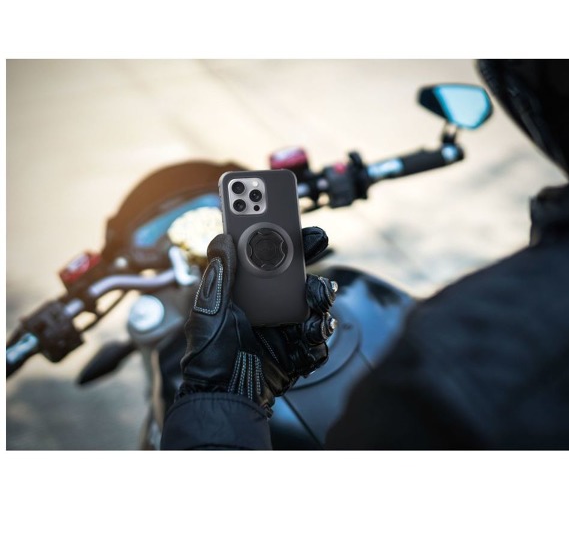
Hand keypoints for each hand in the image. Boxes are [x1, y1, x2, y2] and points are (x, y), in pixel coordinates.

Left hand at [178, 227, 337, 414]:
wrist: (224, 398)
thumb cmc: (210, 357)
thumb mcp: (208, 311)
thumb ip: (219, 275)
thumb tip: (223, 237)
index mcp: (245, 291)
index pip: (263, 254)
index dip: (274, 230)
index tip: (283, 211)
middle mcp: (268, 304)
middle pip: (295, 271)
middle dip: (307, 253)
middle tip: (314, 239)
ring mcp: (286, 325)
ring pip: (313, 299)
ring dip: (319, 291)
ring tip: (315, 291)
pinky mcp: (299, 348)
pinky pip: (317, 334)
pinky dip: (319, 329)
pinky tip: (313, 328)